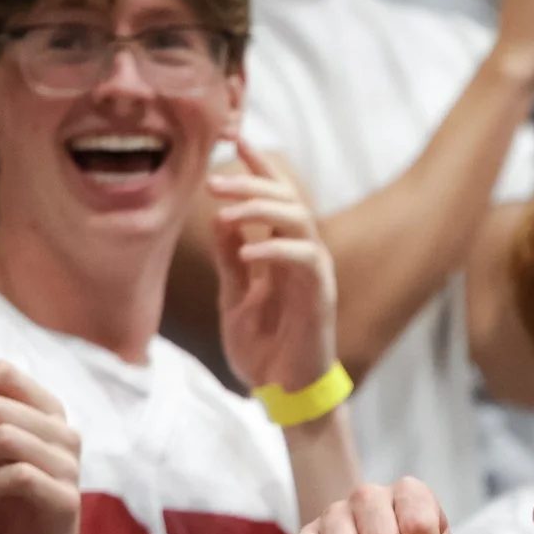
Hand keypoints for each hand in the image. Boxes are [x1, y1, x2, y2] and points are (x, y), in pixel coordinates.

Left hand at [210, 140, 339, 396]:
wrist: (284, 395)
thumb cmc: (263, 351)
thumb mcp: (234, 299)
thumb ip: (230, 260)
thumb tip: (222, 217)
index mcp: (281, 254)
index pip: (274, 198)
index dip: (258, 167)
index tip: (235, 138)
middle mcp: (302, 256)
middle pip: (287, 200)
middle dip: (252, 182)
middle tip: (214, 179)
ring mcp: (314, 274)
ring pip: (299, 220)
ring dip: (263, 208)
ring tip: (227, 209)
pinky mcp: (320, 296)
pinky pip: (305, 259)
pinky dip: (275, 249)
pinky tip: (246, 251)